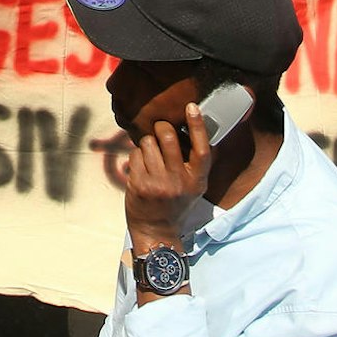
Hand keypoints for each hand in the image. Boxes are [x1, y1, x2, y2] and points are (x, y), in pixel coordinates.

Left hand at [125, 103, 212, 244]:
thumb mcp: (195, 187)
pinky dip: (136, 157)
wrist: (156, 230)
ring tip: (151, 158)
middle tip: (160, 129)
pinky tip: (141, 169)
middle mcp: (179, 182)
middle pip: (168, 137)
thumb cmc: (176, 202)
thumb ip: (196, 163)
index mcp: (197, 180)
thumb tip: (199, 128)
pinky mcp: (139, 185)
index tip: (191, 106)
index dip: (197, 126)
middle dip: (161, 127)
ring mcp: (158, 184)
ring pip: (148, 143)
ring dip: (147, 144)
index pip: (201, 149)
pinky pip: (135, 154)